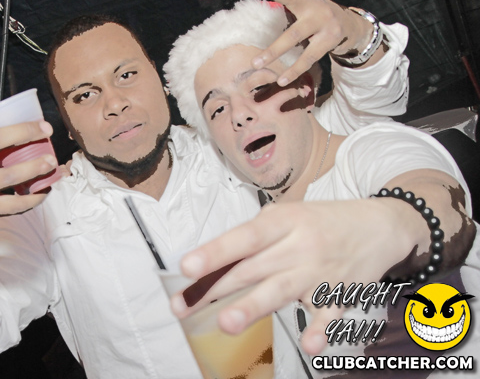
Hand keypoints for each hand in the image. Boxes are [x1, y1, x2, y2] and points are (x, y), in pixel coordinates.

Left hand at [171, 199, 412, 354]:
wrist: (379, 225)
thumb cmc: (322, 222)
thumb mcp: (288, 216)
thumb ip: (255, 238)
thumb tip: (212, 261)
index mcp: (283, 223)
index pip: (244, 238)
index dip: (215, 252)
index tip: (187, 267)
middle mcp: (299, 246)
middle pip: (253, 268)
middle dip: (214, 288)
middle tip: (182, 306)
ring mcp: (319, 273)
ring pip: (281, 291)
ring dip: (253, 307)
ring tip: (226, 322)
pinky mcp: (339, 295)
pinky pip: (329, 316)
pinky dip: (320, 331)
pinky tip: (309, 345)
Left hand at [253, 0, 374, 85]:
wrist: (349, 25)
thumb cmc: (316, 8)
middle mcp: (315, 10)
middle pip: (292, 19)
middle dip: (273, 31)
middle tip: (253, 42)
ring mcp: (324, 27)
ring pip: (296, 40)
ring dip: (275, 53)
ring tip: (256, 64)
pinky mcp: (328, 43)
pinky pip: (308, 59)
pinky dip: (294, 71)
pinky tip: (281, 80)